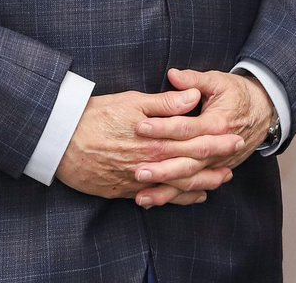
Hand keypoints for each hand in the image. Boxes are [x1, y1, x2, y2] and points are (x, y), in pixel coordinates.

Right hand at [55, 86, 232, 206]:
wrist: (61, 140)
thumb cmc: (96, 115)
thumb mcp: (133, 100)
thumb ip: (166, 103)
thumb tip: (194, 97)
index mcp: (156, 140)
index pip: (193, 141)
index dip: (216, 140)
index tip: (235, 137)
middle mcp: (150, 163)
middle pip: (189, 167)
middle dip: (213, 166)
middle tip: (233, 166)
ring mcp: (137, 180)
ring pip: (175, 186)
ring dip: (197, 185)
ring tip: (216, 184)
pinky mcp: (123, 190)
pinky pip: (155, 197)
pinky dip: (174, 198)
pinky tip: (186, 197)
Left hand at [131, 68, 274, 205]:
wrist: (264, 110)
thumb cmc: (237, 93)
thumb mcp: (218, 80)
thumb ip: (194, 80)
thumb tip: (172, 74)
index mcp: (217, 123)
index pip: (186, 128)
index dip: (163, 128)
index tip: (140, 127)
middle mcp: (219, 147)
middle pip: (188, 161)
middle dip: (162, 168)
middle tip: (137, 171)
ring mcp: (218, 163)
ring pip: (191, 180)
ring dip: (166, 190)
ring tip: (141, 195)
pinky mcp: (216, 171)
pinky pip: (195, 188)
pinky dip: (176, 197)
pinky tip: (155, 201)